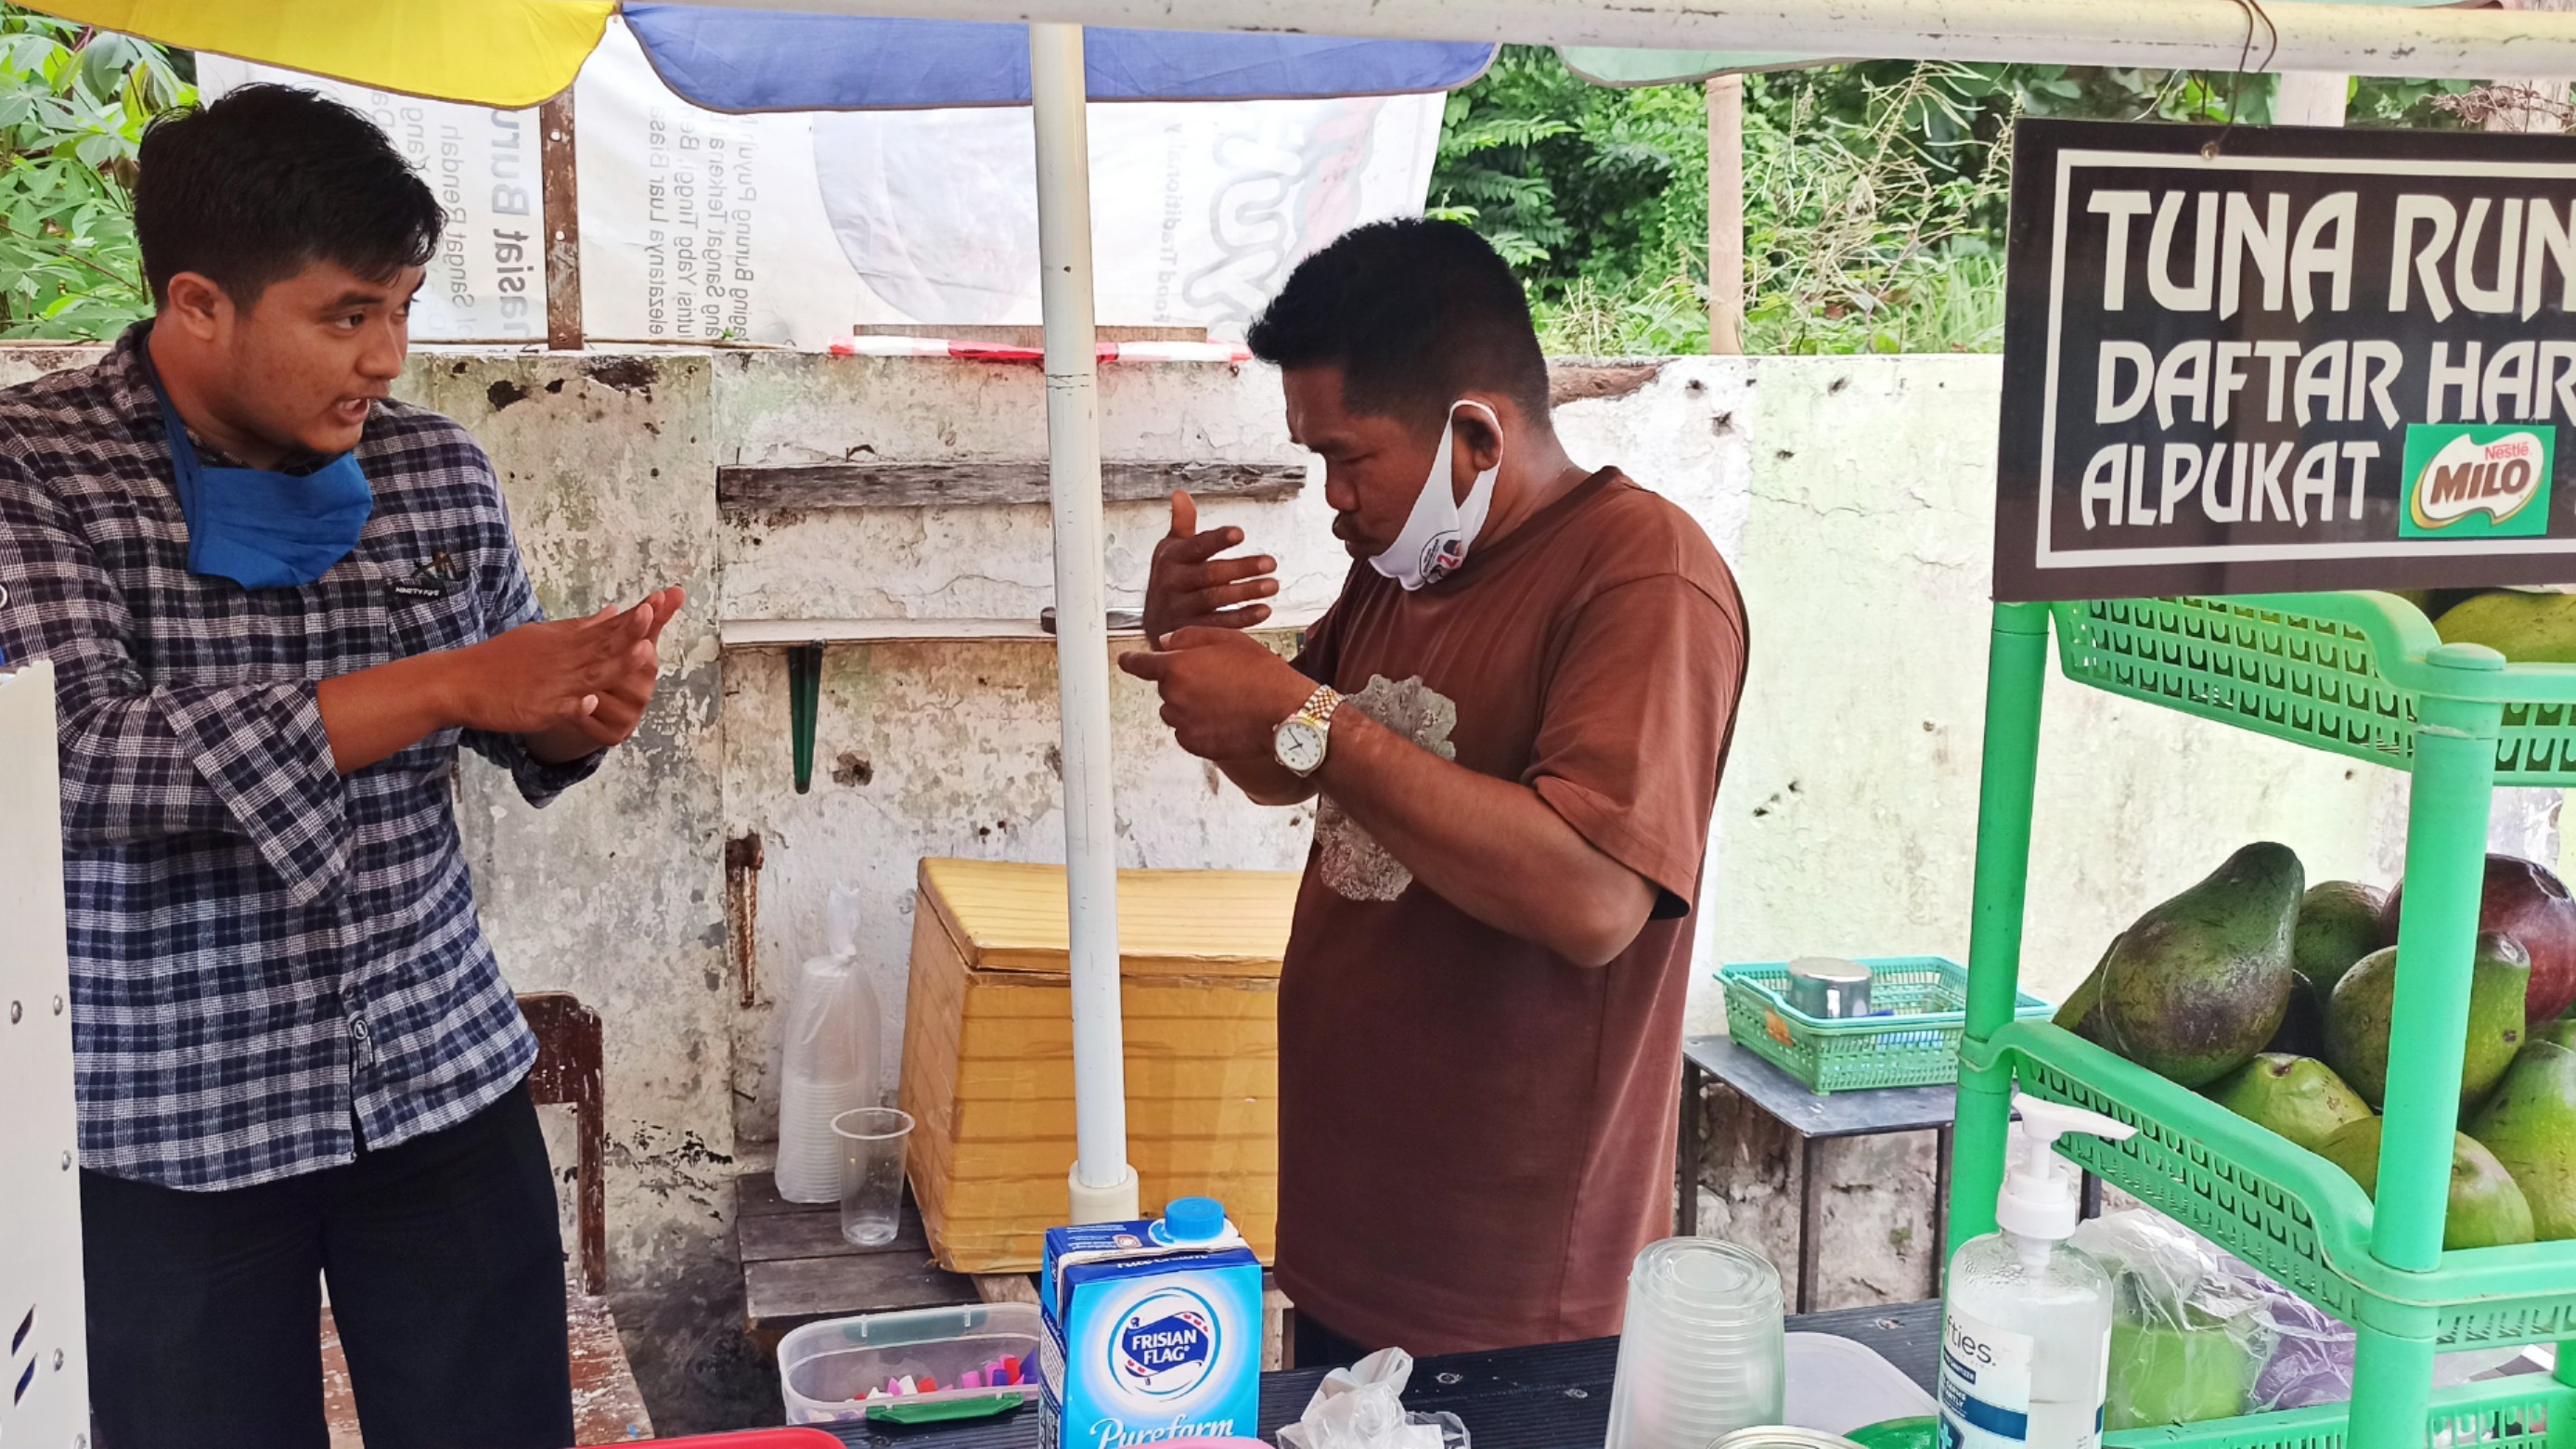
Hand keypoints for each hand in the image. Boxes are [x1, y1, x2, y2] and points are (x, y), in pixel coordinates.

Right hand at [439, 586, 684, 744]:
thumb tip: (614, 611)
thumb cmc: (501, 659)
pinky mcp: (538, 709)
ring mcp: (552, 684)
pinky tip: (590, 702)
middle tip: (653, 613)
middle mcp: (562, 658)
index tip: (660, 600)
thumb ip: (581, 627)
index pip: (606, 627)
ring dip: (616, 664)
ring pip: (591, 674)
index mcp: (565, 640)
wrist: (459, 680)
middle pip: (603, 645)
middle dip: (630, 631)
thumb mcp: (542, 635)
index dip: (633, 617)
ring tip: (642, 653)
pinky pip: (561, 708)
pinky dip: (576, 705)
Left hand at [1117, 626, 1316, 761]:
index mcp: (1177, 667)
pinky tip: (1225, 718)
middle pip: (1165, 687)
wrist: (1284, 712)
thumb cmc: (1261, 673)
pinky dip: (1199, 725)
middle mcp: (1173, 697)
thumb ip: (1189, 637)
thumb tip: (1165, 643)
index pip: (1140, 664)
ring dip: (1189, 704)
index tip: (1125, 660)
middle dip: (1182, 681)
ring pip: (1175, 710)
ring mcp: (1183, 723)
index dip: (1131, 660)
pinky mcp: (1194, 744)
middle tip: (1216, 679)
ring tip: (1224, 700)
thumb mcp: (1228, 639)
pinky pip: (1187, 731)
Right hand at [1140, 491, 1278, 644]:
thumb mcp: (1171, 550)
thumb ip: (1182, 524)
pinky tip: (1264, 610)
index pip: (1195, 546)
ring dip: (1247, 592)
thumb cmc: (1171, 579)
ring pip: (1215, 600)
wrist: (1152, 624)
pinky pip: (1218, 625)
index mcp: (1170, 558)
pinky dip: (1242, 618)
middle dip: (1241, 568)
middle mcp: (1172, 583)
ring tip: (1273, 585)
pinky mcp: (1189, 631)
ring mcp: (1180, 609)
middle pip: (1209, 574)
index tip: (1240, 533)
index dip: (1217, 540)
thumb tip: (1180, 494)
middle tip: (1271, 563)